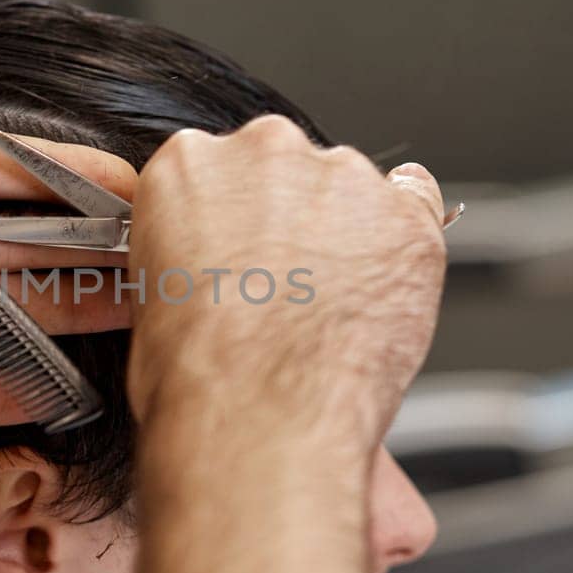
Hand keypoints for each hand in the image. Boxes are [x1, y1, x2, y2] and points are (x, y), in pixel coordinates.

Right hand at [125, 115, 445, 445]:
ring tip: (330, 307)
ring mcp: (341, 178)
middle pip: (287, 167)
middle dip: (289, 218)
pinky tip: (382, 293)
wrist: (261, 419)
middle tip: (285, 285)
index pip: (220, 168)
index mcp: (189, 164)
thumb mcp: (153, 297)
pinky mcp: (404, 215)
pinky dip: (403, 246)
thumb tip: (215, 269)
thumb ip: (192, 249)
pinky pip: (419, 208)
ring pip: (351, 191)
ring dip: (346, 235)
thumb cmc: (200, 375)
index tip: (241, 250)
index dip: (235, 218)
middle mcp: (265, 152)